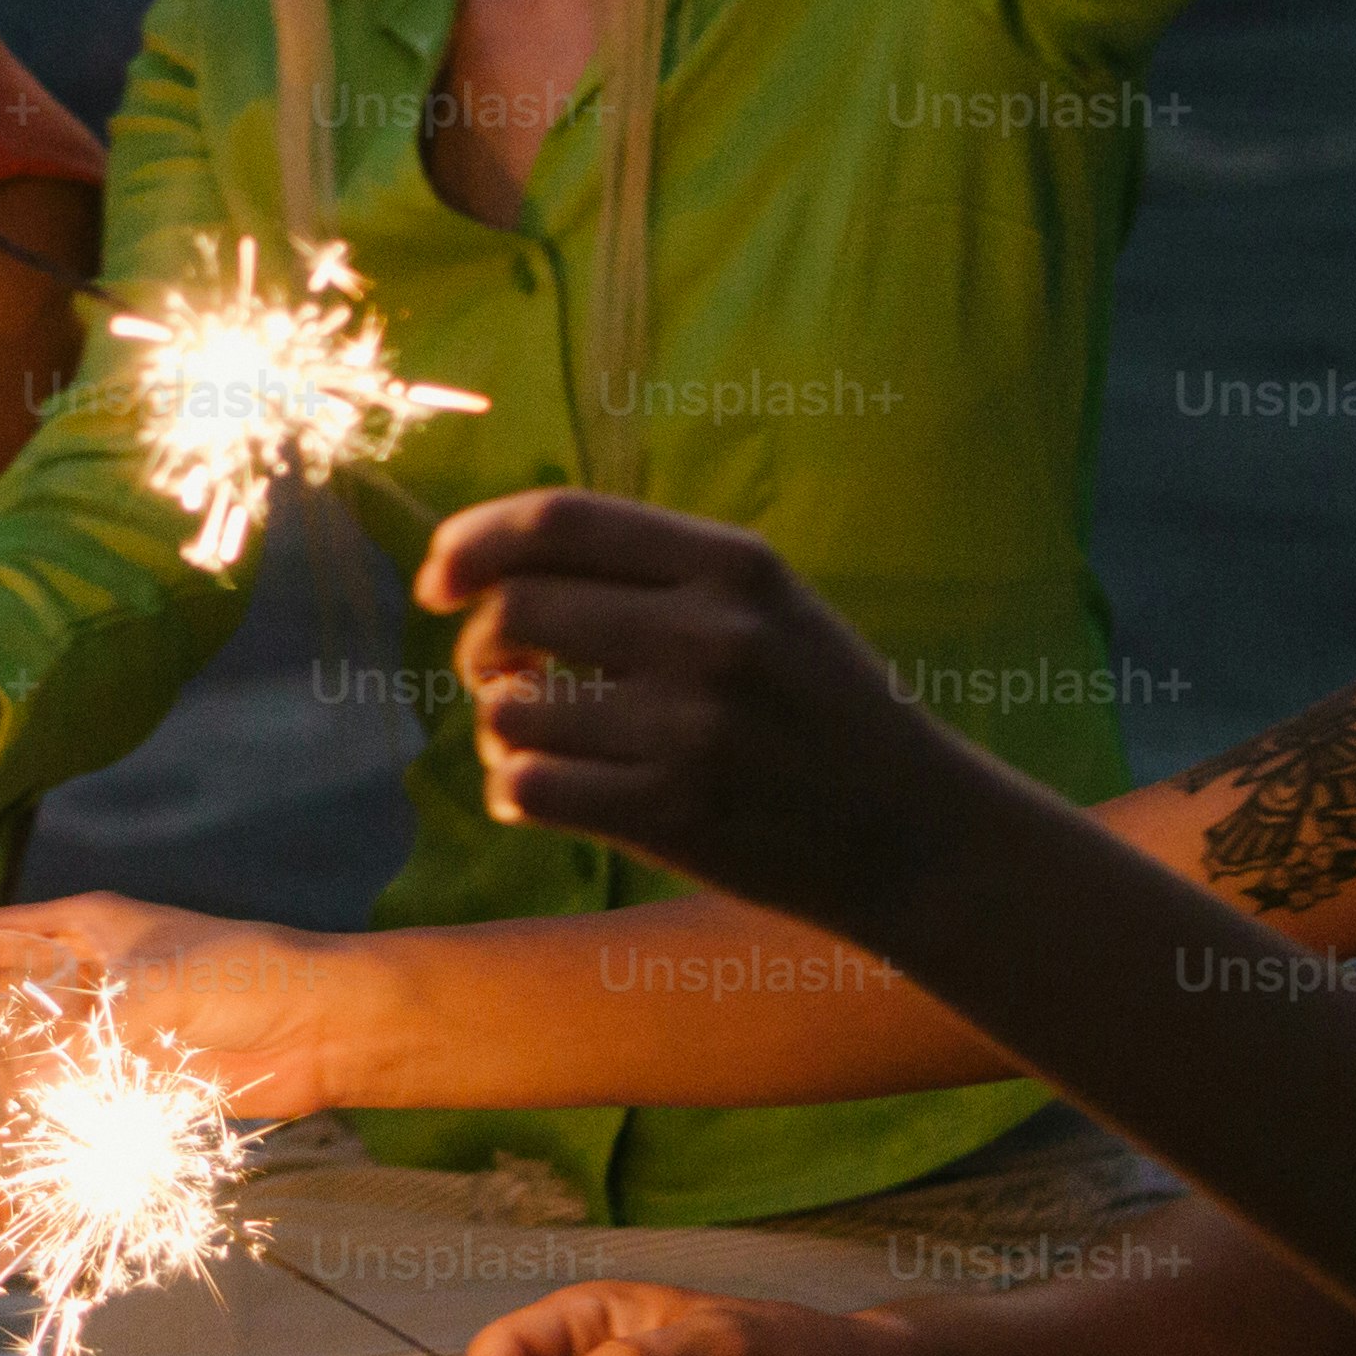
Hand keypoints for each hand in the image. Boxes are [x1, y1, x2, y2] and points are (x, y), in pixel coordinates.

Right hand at [0, 896, 353, 1124]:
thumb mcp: (155, 992)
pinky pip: (67, 1096)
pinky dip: (33, 1115)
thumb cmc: (246, 976)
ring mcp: (109, 1027)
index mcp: (83, 927)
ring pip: (23, 1049)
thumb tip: (24, 1088)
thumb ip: (86, 1038)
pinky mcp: (135, 1076)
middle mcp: (87, 973)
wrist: (326, 1024)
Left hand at [418, 491, 965, 936]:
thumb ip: (654, 574)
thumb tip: (494, 567)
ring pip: (511, 706)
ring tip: (542, 742)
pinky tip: (546, 793)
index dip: (472, 541)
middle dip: (483, 645)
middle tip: (504, 675)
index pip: (558, 520)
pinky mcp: (673, 811)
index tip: (438, 579)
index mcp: (732, 565)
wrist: (917, 834)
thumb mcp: (768, 607)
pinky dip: (516, 789)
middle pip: (516, 608)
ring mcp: (691, 726)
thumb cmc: (823, 713)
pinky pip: (528, 785)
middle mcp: (710, 634)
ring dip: (501, 728)